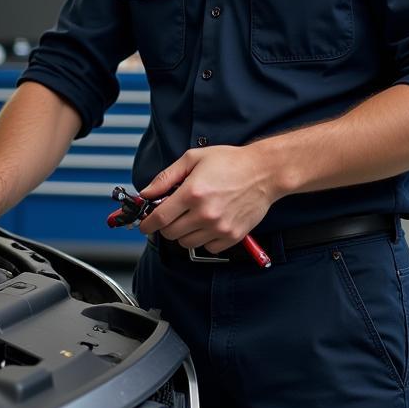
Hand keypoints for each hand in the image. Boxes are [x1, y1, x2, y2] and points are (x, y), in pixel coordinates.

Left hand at [136, 144, 280, 252]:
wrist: (264, 172)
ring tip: (193, 215)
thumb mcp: (193, 159)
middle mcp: (205, 214)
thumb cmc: (230, 162)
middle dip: (166, 225)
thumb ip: (166, 177)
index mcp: (192, 193)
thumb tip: (147, 193)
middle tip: (173, 213)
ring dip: (184, 232)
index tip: (145, 224)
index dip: (147, 224)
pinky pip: (208, 248)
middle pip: (171, 234)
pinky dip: (204, 239)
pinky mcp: (232, 236)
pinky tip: (209, 223)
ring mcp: (219, 227)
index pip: (160, 218)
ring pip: (187, 243)